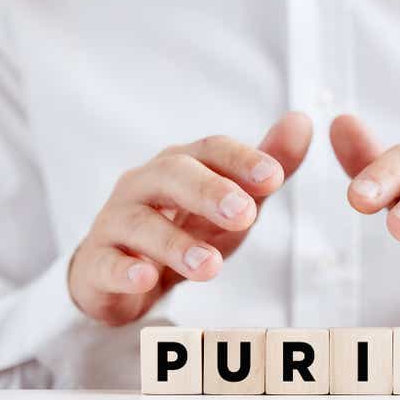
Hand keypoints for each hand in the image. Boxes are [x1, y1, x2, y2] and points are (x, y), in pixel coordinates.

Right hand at [69, 112, 311, 324]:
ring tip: (210, 266)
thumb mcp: (234, 200)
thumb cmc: (185, 226)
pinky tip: (145, 278)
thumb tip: (303, 121)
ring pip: (141, 223)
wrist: (124, 272)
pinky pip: (105, 263)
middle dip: (209, 192)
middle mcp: (145, 185)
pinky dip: (124, 270)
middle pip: (173, 176)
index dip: (241, 160)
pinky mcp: (97, 262)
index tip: (274, 178)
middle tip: (244, 215)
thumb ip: (267, 166)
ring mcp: (117, 222)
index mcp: (182, 165)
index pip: (211, 150)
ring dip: (176, 244)